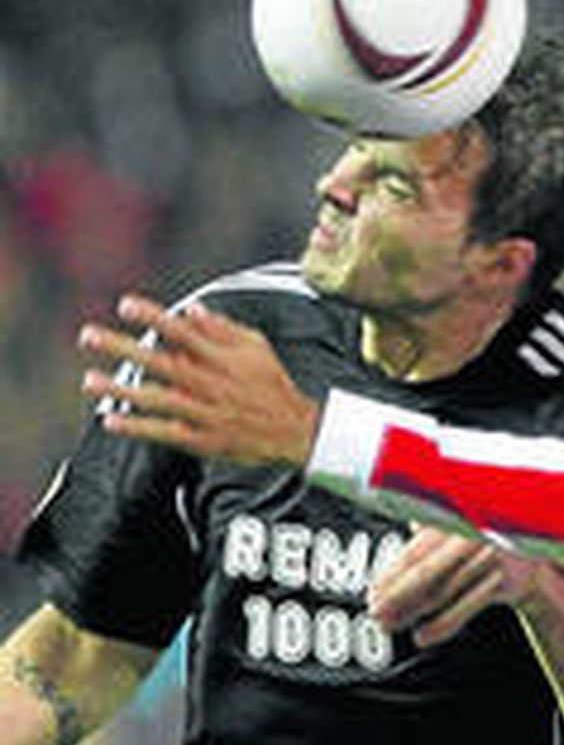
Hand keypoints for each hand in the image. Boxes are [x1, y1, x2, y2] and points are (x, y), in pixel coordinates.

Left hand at [79, 295, 318, 467]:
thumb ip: (222, 328)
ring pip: (156, 399)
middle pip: (160, 363)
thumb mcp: (256, 347)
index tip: (124, 305)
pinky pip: (164, 432)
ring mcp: (205, 413)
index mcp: (222, 358)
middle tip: (88, 336)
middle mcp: (210, 383)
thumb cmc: (273, 384)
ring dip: (119, 389)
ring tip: (88, 381)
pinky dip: (137, 426)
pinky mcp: (203, 439)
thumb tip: (190, 309)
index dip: (153, 318)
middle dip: (122, 348)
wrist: (295, 430)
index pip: (182, 332)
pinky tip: (110, 420)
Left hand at [370, 525, 563, 646]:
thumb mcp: (462, 525)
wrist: (540, 557)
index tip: (373, 593)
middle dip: (396, 596)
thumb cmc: (490, 541)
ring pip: (443, 590)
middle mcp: (474, 533)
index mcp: (458, 516)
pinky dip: (444, 623)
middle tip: (376, 614)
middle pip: (426, 571)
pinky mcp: (505, 579)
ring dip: (413, 611)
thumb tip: (393, 514)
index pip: (416, 551)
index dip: (391, 575)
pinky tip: (424, 636)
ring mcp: (491, 556)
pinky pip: (467, 606)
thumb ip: (431, 523)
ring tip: (391, 626)